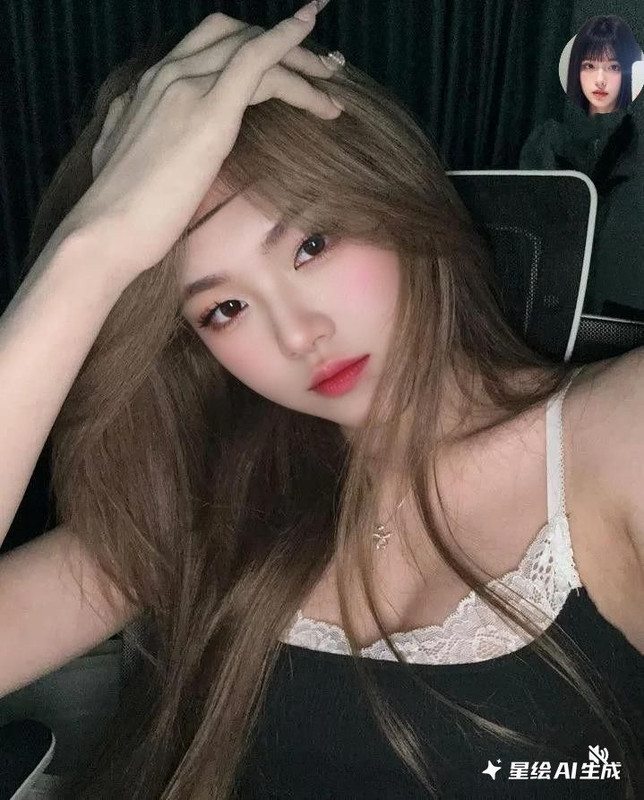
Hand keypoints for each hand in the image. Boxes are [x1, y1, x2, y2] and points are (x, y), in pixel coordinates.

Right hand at [59, 4, 342, 284]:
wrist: (106, 230)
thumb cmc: (117, 211)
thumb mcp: (120, 156)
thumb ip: (134, 129)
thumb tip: (143, 128)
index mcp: (149, 85)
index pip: (208, 46)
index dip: (251, 45)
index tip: (282, 63)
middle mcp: (167, 74)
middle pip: (235, 36)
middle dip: (282, 44)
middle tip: (320, 67)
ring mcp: (187, 87)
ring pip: (254, 48)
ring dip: (301, 58)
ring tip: (333, 83)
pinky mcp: (210, 110)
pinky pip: (259, 59)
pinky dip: (292, 48)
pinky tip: (323, 69)